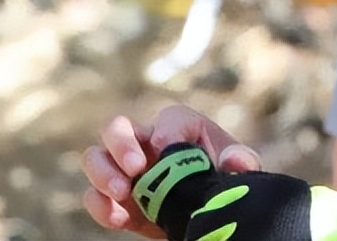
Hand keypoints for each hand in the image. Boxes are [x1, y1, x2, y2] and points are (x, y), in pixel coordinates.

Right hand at [81, 104, 259, 235]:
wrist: (212, 215)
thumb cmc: (226, 183)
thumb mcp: (244, 171)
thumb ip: (243, 160)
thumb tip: (231, 159)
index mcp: (181, 130)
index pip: (170, 116)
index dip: (169, 130)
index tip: (171, 151)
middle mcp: (147, 145)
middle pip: (116, 126)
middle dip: (120, 144)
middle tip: (137, 168)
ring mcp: (126, 172)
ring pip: (95, 157)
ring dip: (103, 173)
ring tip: (124, 193)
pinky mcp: (116, 202)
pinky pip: (92, 197)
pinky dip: (100, 206)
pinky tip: (120, 218)